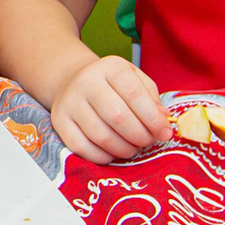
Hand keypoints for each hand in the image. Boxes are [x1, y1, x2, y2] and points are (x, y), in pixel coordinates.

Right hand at [51, 55, 169, 163]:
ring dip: (123, 149)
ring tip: (132, 148)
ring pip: (101, 135)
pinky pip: (82, 148)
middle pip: (117, 116)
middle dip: (140, 136)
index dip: (153, 118)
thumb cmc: (112, 84)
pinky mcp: (59, 122)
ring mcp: (69, 102)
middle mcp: (86, 81)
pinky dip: (102, 156)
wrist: (73, 80)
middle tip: (148, 142)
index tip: (165, 133)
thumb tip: (163, 121)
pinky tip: (113, 152)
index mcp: (110, 67)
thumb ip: (152, 99)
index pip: (134, 94)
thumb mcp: (135, 80)